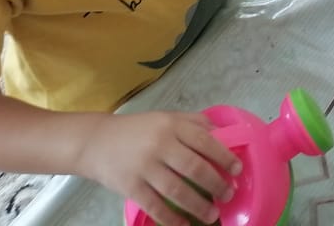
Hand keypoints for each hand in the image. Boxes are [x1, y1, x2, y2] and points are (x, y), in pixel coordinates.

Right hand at [76, 111, 239, 225]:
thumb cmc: (137, 130)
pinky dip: (170, 218)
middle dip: (215, 184)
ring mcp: (144, 166)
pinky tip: (183, 225)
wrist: (96, 142)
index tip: (237, 170)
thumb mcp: (166, 118)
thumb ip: (192, 123)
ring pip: (177, 189)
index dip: (224, 156)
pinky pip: (155, 205)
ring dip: (198, 205)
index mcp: (171, 125)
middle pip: (194, 167)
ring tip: (212, 215)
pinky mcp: (130, 186)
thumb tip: (222, 133)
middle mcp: (159, 145)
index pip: (204, 140)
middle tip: (228, 195)